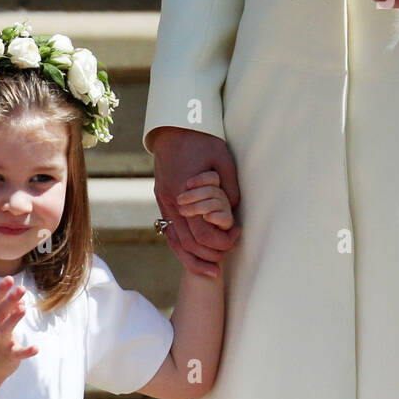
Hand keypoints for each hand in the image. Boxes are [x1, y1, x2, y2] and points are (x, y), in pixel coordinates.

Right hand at [0, 275, 38, 381]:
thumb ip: (7, 312)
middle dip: (10, 299)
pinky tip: (36, 348)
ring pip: (5, 329)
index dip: (1, 289)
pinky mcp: (8, 356)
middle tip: (22, 288)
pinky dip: (26, 351)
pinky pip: (17, 353)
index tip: (10, 278)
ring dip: (13, 318)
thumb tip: (20, 299)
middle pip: (0, 311)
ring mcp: (0, 342)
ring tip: (23, 308)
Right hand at [150, 126, 241, 277]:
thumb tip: (233, 211)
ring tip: (212, 272)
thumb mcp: (223, 158)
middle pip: (189, 244)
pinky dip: (182, 250)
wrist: (173, 127)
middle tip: (229, 256)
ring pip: (176, 244)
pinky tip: (194, 258)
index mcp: (184, 193)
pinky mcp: (162, 203)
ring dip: (194, 261)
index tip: (236, 237)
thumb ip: (229, 186)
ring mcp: (163, 204)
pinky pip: (170, 234)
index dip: (220, 241)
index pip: (202, 232)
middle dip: (210, 255)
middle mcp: (171, 203)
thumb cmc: (201, 139)